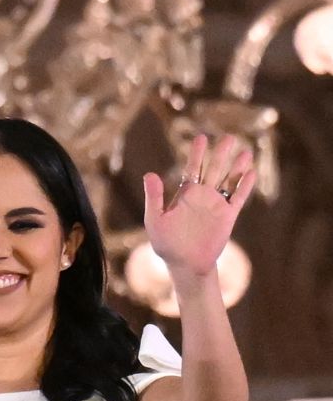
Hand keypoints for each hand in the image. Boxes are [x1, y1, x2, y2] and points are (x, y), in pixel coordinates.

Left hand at [142, 134, 255, 279]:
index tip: (201, 137)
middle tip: (229, 136)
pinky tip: (250, 173)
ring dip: (237, 167)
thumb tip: (150, 174)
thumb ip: (154, 197)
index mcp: (184, 193)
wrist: (184, 263)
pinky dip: (244, 186)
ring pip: (229, 181)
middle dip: (220, 153)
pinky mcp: (228, 217)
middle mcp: (202, 196)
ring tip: (245, 151)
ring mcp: (216, 205)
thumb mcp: (155, 219)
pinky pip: (238, 198)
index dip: (197, 153)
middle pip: (214, 169)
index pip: (192, 168)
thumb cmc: (166, 242)